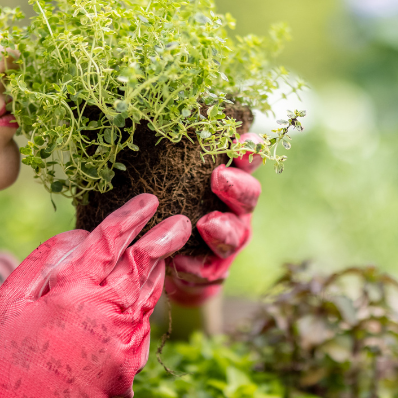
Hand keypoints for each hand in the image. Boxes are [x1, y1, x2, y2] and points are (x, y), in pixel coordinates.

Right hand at [0, 194, 191, 397]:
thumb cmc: (9, 352)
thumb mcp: (12, 298)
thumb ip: (45, 259)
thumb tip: (79, 235)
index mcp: (73, 289)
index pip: (111, 240)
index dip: (131, 216)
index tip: (148, 200)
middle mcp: (105, 310)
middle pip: (144, 263)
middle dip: (164, 237)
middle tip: (180, 221)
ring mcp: (123, 338)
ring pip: (149, 292)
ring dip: (158, 269)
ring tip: (164, 252)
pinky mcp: (130, 362)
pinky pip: (143, 323)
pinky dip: (143, 305)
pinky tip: (140, 296)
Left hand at [165, 133, 262, 306]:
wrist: (165, 260)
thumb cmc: (168, 209)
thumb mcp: (169, 181)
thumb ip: (172, 162)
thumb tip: (148, 126)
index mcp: (229, 182)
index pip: (247, 161)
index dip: (250, 151)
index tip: (243, 141)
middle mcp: (235, 210)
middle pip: (249, 196)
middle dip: (236, 186)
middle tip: (218, 178)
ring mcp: (228, 241)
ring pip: (234, 235)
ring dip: (222, 229)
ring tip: (206, 224)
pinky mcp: (213, 270)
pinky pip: (208, 270)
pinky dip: (194, 265)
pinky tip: (181, 262)